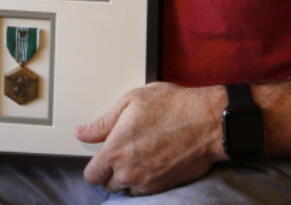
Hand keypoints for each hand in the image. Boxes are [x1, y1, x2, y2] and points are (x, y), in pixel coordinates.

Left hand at [76, 82, 224, 195]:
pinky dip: (147, 180)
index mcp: (116, 151)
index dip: (95, 166)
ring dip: (130, 177)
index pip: (91, 175)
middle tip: (125, 152)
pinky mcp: (164, 187)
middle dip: (113, 171)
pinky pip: (147, 190)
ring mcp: (147, 182)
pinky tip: (155, 161)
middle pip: (108, 185)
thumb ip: (103, 122)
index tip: (103, 156)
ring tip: (142, 155)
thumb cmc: (173, 107)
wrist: (208, 122)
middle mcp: (129, 172)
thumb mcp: (132, 101)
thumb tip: (83, 132)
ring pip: (128, 188)